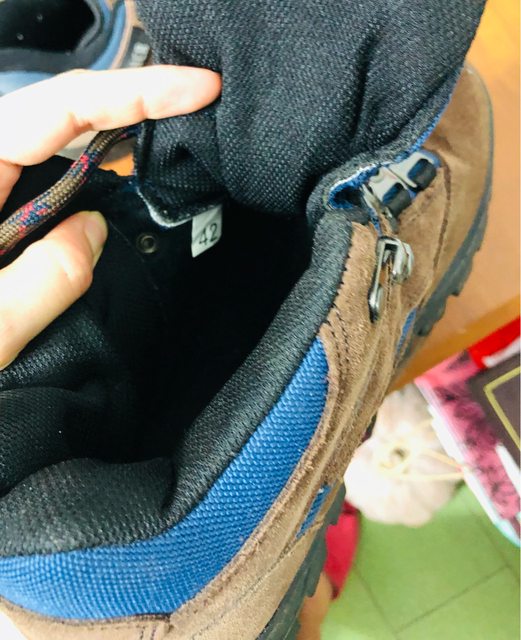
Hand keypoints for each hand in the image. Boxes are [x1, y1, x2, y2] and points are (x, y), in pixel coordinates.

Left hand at [0, 65, 220, 368]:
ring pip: (56, 149)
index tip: (199, 88)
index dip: (136, 92)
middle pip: (60, 116)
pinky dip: (90, 185)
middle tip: (198, 108)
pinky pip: (47, 186)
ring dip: (112, 148)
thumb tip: (93, 229)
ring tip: (170, 150)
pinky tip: (118, 193)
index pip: (59, 110)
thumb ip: (48, 278)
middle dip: (132, 108)